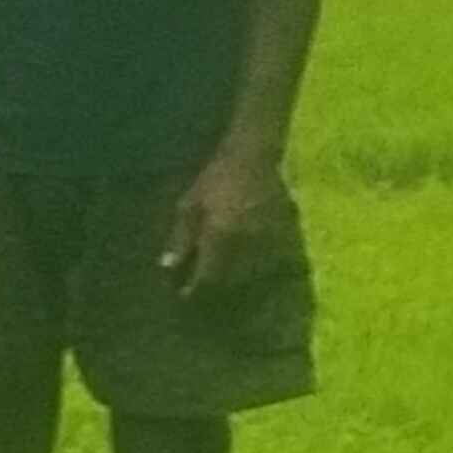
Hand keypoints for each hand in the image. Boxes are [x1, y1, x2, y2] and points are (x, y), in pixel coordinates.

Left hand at [166, 141, 288, 295]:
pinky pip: (268, 262)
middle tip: (201, 294)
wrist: (255, 156)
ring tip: (221, 285)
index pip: (208, 275)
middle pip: (231, 279)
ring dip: (235, 281)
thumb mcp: (190, 204)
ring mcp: (269, 240)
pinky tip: (244, 268)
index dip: (195, 289)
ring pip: (251, 274)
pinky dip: (255, 269)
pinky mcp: (284, 235)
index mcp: (221, 234)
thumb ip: (181, 237)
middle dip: (215, 289)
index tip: (184, 296)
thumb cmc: (216, 178)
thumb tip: (168, 267)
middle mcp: (247, 242)